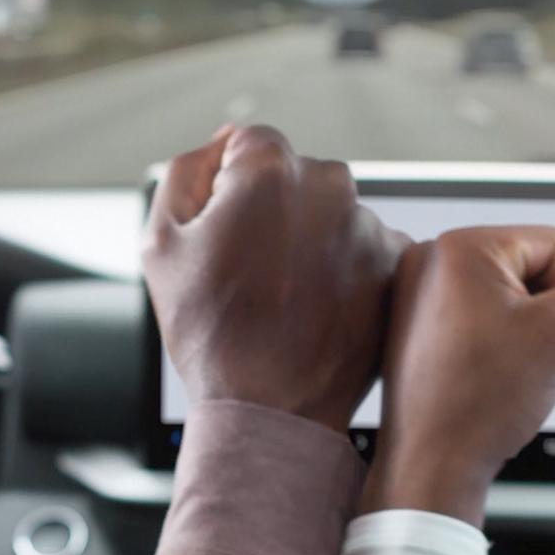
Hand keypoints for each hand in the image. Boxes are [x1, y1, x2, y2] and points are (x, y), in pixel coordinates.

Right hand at [145, 125, 410, 433]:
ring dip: (310, 240)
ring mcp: (369, 227)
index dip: (227, 188)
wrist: (271, 410)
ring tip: (285, 298)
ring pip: (330, 213)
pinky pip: (362, 248)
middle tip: (251, 272)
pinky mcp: (394, 266)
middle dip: (273, 210)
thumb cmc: (211, 334)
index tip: (225, 233)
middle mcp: (331, 187)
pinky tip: (316, 308)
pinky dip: (342, 269)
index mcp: (270, 170)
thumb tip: (220, 144)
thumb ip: (186, 171)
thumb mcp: (160, 243)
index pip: (248, 143)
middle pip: (295, 176)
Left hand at [362, 225, 554, 524]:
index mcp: (461, 247)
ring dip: (528, 328)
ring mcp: (415, 294)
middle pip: (526, 268)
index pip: (553, 245)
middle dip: (552, 313)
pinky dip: (496, 340)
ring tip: (521, 371)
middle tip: (554, 358)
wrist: (434, 463)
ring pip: (502, 295)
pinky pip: (473, 315)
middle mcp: (429, 261)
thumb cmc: (485, 400)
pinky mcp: (412, 324)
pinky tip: (497, 374)